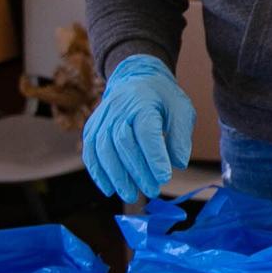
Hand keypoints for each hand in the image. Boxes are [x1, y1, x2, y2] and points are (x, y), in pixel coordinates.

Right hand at [83, 55, 194, 203]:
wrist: (136, 78)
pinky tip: (109, 188)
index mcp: (143, 102)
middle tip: (152, 190)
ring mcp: (102, 119)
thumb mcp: (181, 110)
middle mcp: (118, 110)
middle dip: (137, 170)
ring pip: (103, 149)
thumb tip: (179, 163)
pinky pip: (90, 152)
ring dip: (116, 176)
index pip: (146, 131)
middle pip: (123, 143)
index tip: (165, 177)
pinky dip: (97, 172)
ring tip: (130, 195)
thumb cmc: (162, 98)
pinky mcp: (92, 128)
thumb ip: (180, 136)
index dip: (154, 156)